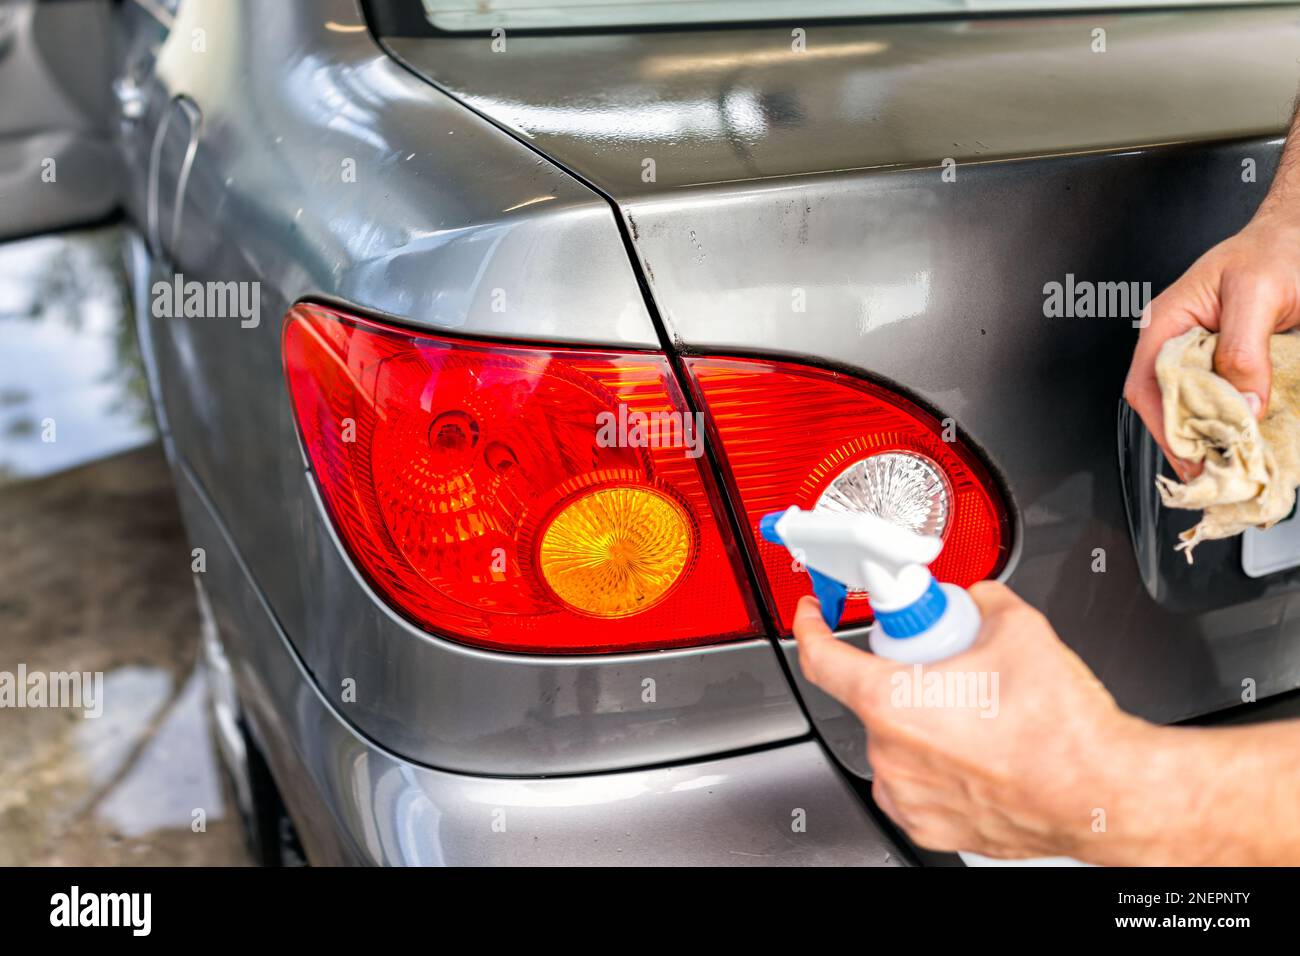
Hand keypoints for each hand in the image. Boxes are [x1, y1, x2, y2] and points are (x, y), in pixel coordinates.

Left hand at [792, 583, 1147, 860]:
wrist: (1101, 793)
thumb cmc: (1061, 730)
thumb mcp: (1018, 627)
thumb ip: (983, 599)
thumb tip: (979, 598)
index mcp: (892, 701)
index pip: (821, 658)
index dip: (811, 628)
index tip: (812, 617)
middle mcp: (890, 753)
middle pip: (874, 697)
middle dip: (906, 677)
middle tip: (949, 671)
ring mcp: (907, 795)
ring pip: (896, 741)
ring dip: (923, 724)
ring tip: (977, 718)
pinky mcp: (929, 826)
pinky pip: (914, 783)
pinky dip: (935, 766)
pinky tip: (975, 753)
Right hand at [1124, 213, 1299, 475]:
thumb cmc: (1276, 248)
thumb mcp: (1258, 293)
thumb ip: (1243, 349)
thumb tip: (1242, 404)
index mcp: (1168, 322)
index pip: (1147, 386)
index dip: (1165, 427)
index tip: (1193, 457)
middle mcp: (1180, 343)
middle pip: (1168, 404)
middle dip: (1190, 441)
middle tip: (1219, 471)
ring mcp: (1205, 354)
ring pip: (1197, 406)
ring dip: (1215, 436)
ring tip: (1235, 461)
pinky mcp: (1233, 363)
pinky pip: (1226, 399)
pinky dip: (1239, 422)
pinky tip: (1252, 437)